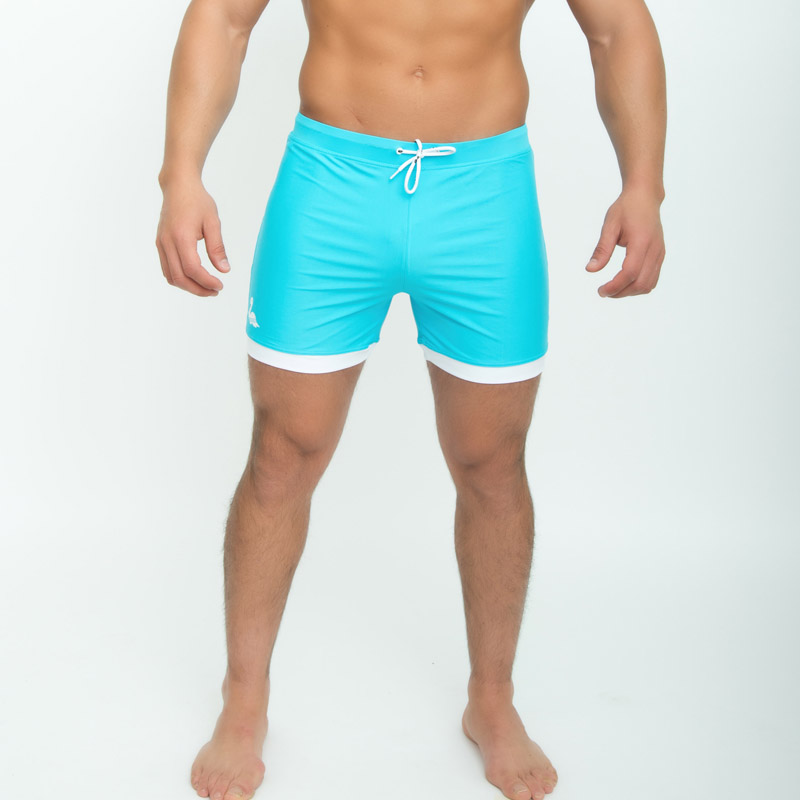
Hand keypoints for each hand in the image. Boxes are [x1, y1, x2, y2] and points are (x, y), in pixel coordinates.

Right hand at [155, 177, 230, 296]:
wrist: (178, 186)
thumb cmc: (197, 201)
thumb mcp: (213, 222)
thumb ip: (217, 247)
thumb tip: (224, 270)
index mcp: (181, 236)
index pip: (192, 269)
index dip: (206, 282)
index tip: (220, 285)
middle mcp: (167, 242)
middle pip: (180, 278)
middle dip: (198, 289)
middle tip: (215, 291)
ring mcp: (161, 244)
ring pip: (171, 276)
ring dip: (188, 287)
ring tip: (206, 287)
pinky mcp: (160, 244)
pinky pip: (166, 269)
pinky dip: (180, 278)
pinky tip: (194, 278)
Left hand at [585, 186, 665, 297]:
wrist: (645, 197)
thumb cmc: (626, 208)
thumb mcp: (609, 226)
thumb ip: (602, 250)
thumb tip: (590, 270)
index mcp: (641, 241)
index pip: (630, 272)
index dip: (615, 286)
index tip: (600, 290)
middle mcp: (654, 250)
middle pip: (640, 283)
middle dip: (620, 292)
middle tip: (603, 291)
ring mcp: (660, 254)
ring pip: (648, 285)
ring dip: (629, 292)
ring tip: (612, 289)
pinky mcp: (660, 255)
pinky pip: (652, 279)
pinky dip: (638, 286)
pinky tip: (624, 283)